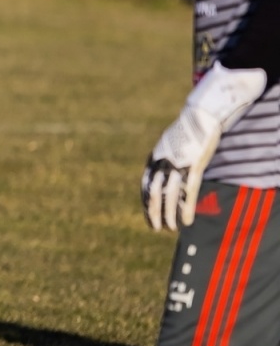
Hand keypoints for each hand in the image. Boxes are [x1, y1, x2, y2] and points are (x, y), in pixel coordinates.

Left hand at [141, 106, 219, 230]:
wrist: (200, 116)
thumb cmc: (185, 131)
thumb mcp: (167, 145)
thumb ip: (163, 159)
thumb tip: (163, 173)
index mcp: (153, 160)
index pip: (145, 187)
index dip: (146, 204)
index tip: (148, 217)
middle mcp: (162, 164)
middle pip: (154, 194)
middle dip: (153, 213)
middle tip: (156, 228)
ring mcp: (177, 165)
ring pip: (170, 196)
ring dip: (169, 215)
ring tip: (171, 229)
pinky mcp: (194, 167)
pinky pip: (188, 193)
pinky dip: (186, 209)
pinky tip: (187, 222)